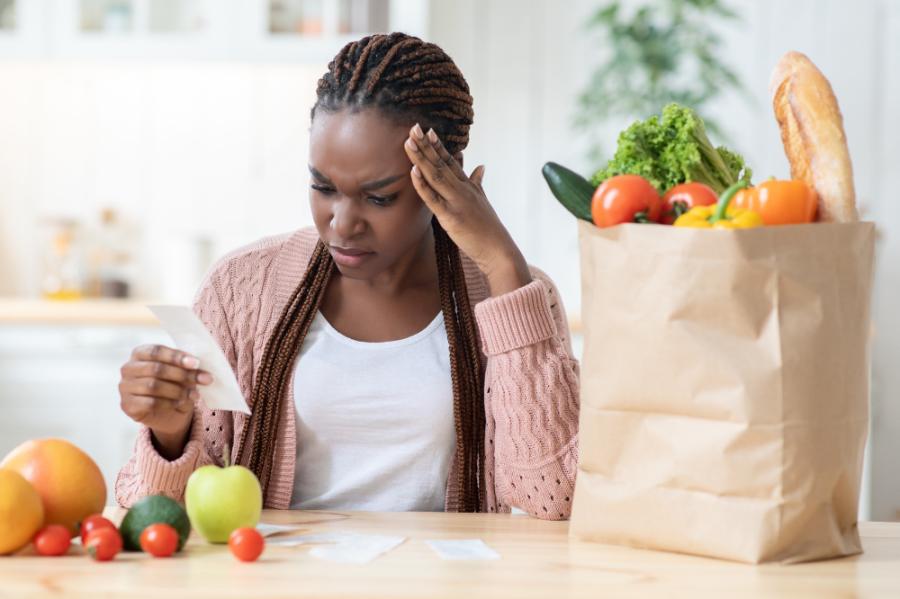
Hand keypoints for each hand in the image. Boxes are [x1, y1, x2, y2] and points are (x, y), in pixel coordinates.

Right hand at [118, 344, 213, 459]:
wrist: (166, 412)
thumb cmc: (173, 384)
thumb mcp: (181, 371)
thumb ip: (188, 367)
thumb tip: (200, 369)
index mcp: (140, 353)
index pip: (156, 351)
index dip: (176, 357)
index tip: (196, 363)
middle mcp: (128, 368)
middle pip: (156, 369)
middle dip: (182, 375)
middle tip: (203, 380)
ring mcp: (125, 387)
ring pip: (153, 386)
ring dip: (178, 391)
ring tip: (195, 394)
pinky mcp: (127, 405)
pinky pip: (150, 403)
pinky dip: (169, 403)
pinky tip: (181, 403)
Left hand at [404, 124, 531, 294]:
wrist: (498, 250)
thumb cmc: (489, 229)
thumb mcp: (483, 201)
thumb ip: (478, 182)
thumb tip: (480, 166)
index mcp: (468, 186)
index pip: (451, 161)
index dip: (438, 146)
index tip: (428, 130)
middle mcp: (462, 189)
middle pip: (441, 163)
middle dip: (426, 145)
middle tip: (414, 127)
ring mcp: (456, 201)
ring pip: (435, 175)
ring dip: (421, 157)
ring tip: (409, 141)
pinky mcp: (450, 216)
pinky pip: (433, 198)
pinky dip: (422, 184)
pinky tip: (413, 170)